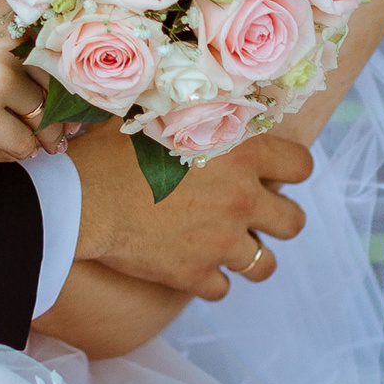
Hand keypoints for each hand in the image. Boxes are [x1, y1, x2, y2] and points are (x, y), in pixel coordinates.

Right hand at [0, 0, 60, 160]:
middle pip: (60, 76)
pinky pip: (22, 141)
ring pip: (44, 113)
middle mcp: (4, 33)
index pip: (64, 32)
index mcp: (3, 1)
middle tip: (73, 121)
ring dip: (46, 131)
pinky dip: (21, 149)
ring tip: (47, 139)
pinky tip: (14, 146)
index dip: (76, 60)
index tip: (83, 79)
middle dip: (66, 103)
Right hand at [68, 122, 310, 300]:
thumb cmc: (115, 147)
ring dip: (249, 256)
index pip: (301, 166)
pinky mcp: (195, 274)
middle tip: (252, 215)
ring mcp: (221, 242)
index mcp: (242, 152)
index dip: (291, 170)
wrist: (82, 197)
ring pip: (264, 265)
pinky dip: (209, 279)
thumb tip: (206, 94)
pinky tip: (192, 264)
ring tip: (227, 246)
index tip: (273, 174)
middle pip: (294, 222)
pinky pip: (221, 289)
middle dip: (278, 220)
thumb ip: (195, 111)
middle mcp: (241, 199)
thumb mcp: (161, 113)